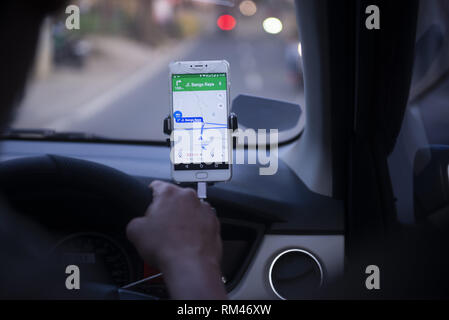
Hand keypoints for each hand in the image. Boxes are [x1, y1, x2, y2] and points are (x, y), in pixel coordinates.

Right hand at [126, 180, 226, 298]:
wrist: (191, 266)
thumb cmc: (166, 248)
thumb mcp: (135, 232)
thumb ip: (136, 221)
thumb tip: (139, 223)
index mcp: (169, 193)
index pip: (156, 185)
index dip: (150, 194)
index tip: (150, 199)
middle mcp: (189, 197)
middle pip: (175, 198)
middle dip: (168, 209)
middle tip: (161, 226)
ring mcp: (204, 209)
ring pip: (190, 209)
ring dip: (184, 218)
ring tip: (176, 236)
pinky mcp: (215, 222)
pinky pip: (202, 222)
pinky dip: (196, 229)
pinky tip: (188, 241)